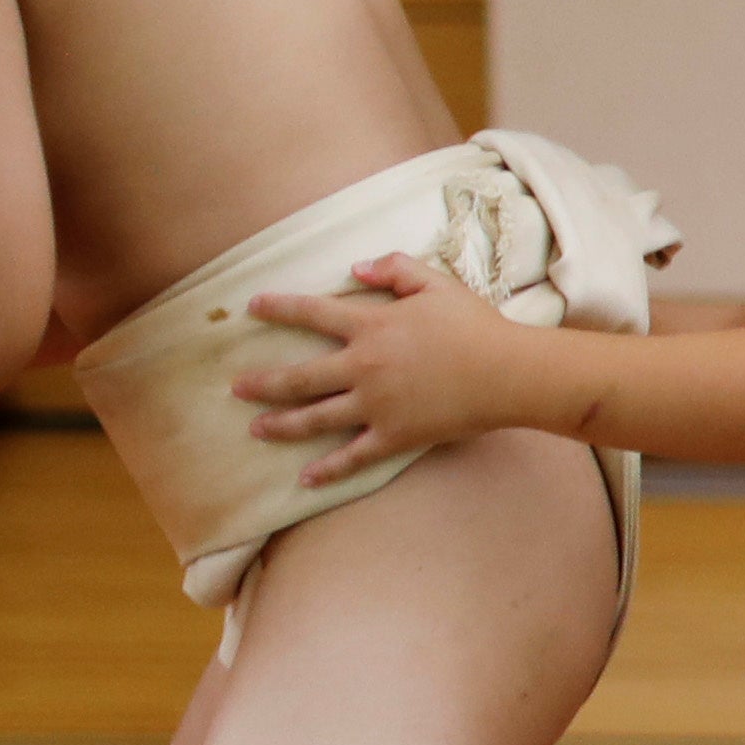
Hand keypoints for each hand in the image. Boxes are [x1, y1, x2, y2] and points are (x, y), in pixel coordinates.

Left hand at [229, 251, 523, 467]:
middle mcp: (363, 366)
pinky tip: (304, 478)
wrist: (509, 373)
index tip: (252, 307)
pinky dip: (328, 469)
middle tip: (236, 388)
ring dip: (280, 424)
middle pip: (299, 377)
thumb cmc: (477, 325)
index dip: (279, 308)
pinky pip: (353, 456)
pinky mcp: (394, 435)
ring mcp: (376, 405)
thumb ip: (395, 269)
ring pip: (314, 418)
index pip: (313, 313)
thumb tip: (356, 267)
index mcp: (372, 325)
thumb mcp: (438, 284)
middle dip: (262, 383)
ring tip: (256, 428)